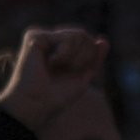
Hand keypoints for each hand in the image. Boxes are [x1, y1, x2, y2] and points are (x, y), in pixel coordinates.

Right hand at [0, 25, 117, 139]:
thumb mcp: (84, 76)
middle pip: (85, 37)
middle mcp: (51, 42)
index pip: (89, 43)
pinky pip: (69, 37)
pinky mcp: (35, 36)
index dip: (89, 60)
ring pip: (80, 35)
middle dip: (83, 58)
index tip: (73, 74)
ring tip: (56, 68)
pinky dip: (65, 54)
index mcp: (62, 51)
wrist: (37, 104)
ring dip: (74, 58)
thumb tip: (103, 40)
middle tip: (64, 72)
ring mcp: (43, 38)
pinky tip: (49, 63)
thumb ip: (95, 58)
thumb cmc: (57, 96)